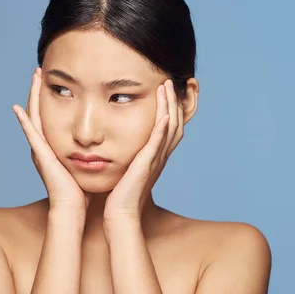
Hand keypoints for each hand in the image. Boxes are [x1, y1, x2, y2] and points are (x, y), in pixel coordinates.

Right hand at [12, 67, 91, 212]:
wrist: (74, 208)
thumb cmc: (83, 189)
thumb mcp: (88, 162)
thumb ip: (93, 150)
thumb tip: (108, 140)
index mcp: (57, 145)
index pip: (54, 114)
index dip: (53, 96)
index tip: (56, 78)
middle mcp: (46, 145)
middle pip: (40, 111)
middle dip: (39, 90)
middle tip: (39, 70)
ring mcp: (40, 149)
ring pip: (34, 116)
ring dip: (32, 96)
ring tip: (32, 76)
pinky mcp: (40, 156)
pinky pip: (30, 134)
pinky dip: (23, 121)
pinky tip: (17, 107)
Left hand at [103, 79, 183, 221]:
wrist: (119, 213)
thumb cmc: (119, 193)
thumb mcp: (127, 167)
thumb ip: (129, 153)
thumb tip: (120, 140)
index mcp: (156, 154)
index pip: (169, 126)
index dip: (171, 107)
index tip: (165, 88)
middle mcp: (160, 155)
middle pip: (175, 122)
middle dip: (173, 100)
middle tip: (169, 81)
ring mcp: (155, 160)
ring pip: (169, 128)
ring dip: (169, 106)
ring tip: (166, 87)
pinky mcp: (147, 165)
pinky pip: (158, 143)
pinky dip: (163, 128)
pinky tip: (164, 114)